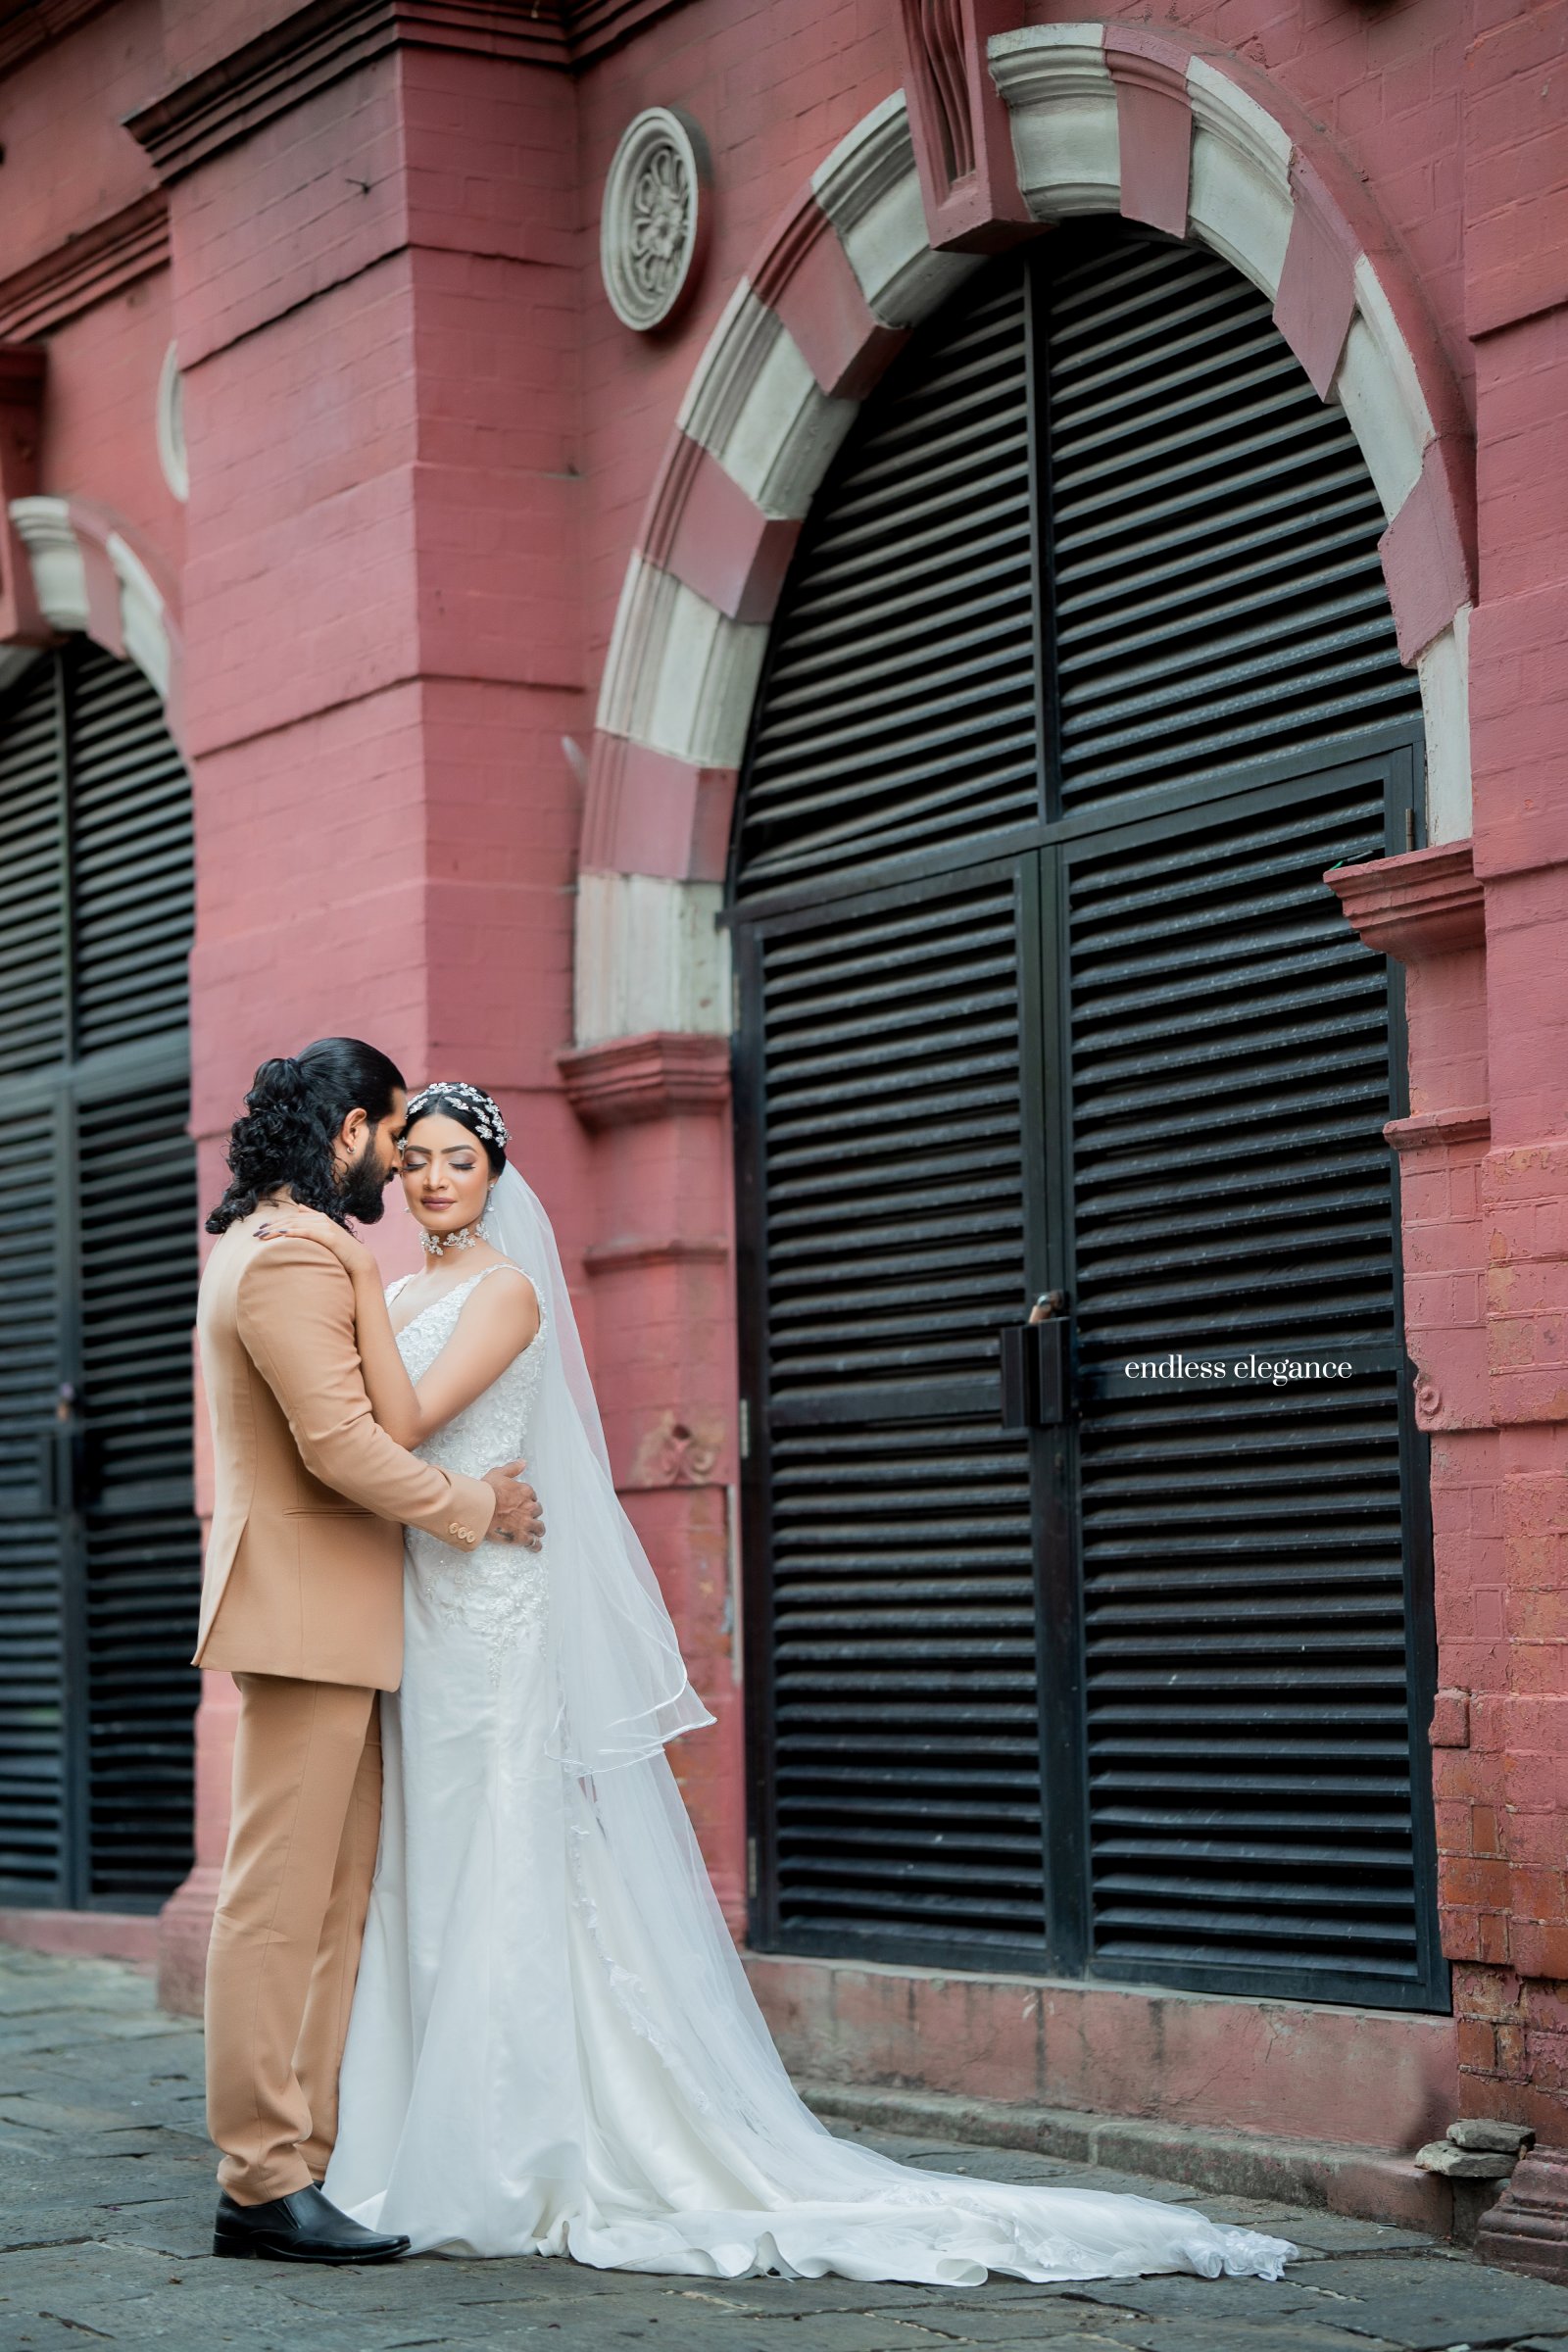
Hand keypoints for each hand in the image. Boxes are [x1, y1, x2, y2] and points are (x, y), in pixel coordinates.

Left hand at [255, 1206, 377, 1280]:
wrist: (360, 1262)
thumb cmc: (341, 1253)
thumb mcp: (326, 1236)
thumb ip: (313, 1222)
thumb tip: (300, 1208)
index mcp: (319, 1218)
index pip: (292, 1217)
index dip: (275, 1221)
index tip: (261, 1229)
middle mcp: (322, 1219)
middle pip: (291, 1219)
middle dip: (272, 1226)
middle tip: (256, 1234)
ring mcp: (326, 1226)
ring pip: (296, 1224)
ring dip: (277, 1229)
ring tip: (262, 1237)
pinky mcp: (329, 1236)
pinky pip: (307, 1231)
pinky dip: (292, 1232)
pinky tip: (281, 1234)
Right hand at [483, 1460, 543, 1551]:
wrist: (479, 1508)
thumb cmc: (486, 1491)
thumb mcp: (499, 1473)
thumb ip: (512, 1468)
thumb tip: (523, 1462)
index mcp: (525, 1491)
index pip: (532, 1497)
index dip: (528, 1500)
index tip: (523, 1503)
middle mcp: (529, 1507)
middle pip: (537, 1511)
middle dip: (533, 1514)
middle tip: (528, 1517)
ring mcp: (526, 1523)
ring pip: (539, 1527)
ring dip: (538, 1529)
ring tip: (537, 1532)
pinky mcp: (520, 1536)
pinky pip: (533, 1542)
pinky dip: (535, 1545)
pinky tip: (536, 1546)